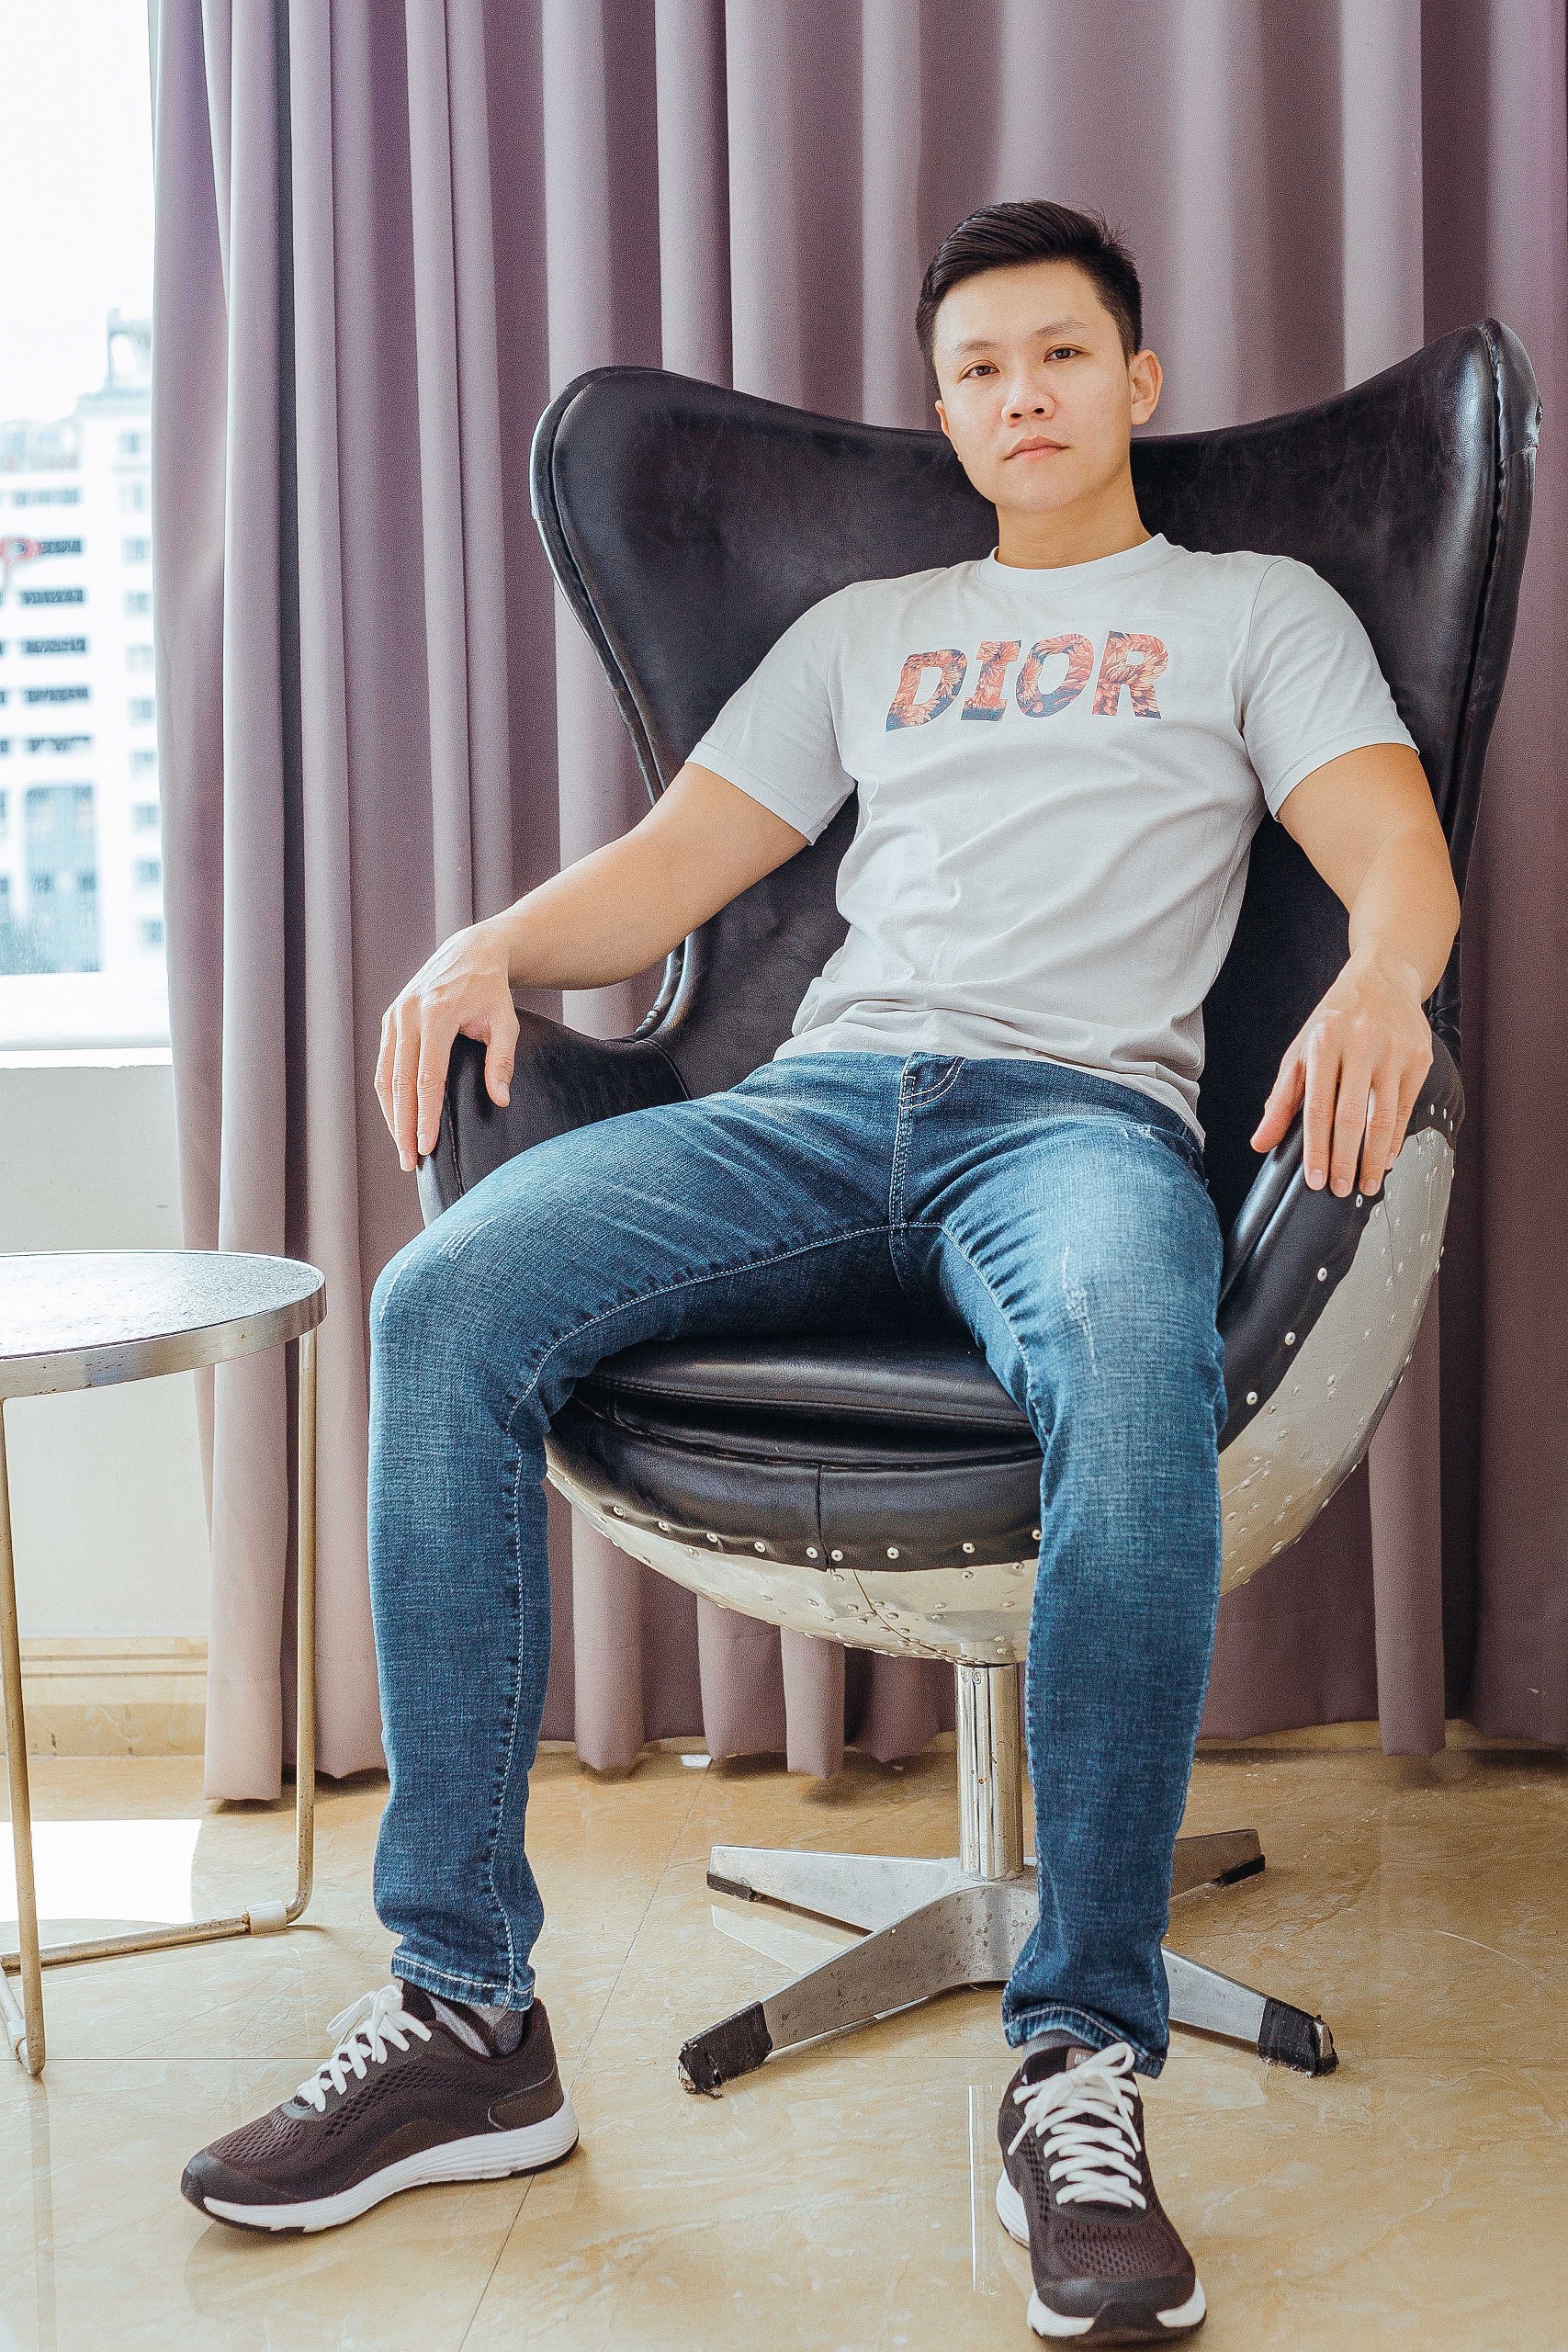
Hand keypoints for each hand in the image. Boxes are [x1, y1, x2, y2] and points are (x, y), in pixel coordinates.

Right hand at [376, 919, 518, 1171]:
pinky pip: (383, 1066)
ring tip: (403, 1149)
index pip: (428, 1076)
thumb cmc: (491, 992)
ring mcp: (394, 1017)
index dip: (426, 1114)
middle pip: (400, 1082)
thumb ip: (502, 1061)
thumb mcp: (506, 1023)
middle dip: (403, 1126)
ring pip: (385, 1077)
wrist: (470, 953)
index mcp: (436, 1013)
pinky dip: (389, 1097)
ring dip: (392, 1115)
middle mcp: (408, 1014)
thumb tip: (501, 1101)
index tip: (428, 1147)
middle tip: (409, 1162)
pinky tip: (399, 1121)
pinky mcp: (389, 1022)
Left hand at [1250, 949, 1432, 1197]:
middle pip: (1351, 1116)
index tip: (1316, 1179)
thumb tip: (1261, 1142)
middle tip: (1341, 1189)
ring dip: (1373, 1157)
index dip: (1317, 1148)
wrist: (1382, 980)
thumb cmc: (1335, 1020)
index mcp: (1324, 1043)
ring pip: (1382, 1116)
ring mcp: (1393, 1051)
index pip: (1317, 1107)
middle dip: (1345, 1159)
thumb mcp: (1300, 1052)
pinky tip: (1385, 1158)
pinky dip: (1395, 1137)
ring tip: (1366, 1183)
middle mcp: (1360, 1045)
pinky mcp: (1418, 1057)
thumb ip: (1281, 1099)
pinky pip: (1405, 1107)